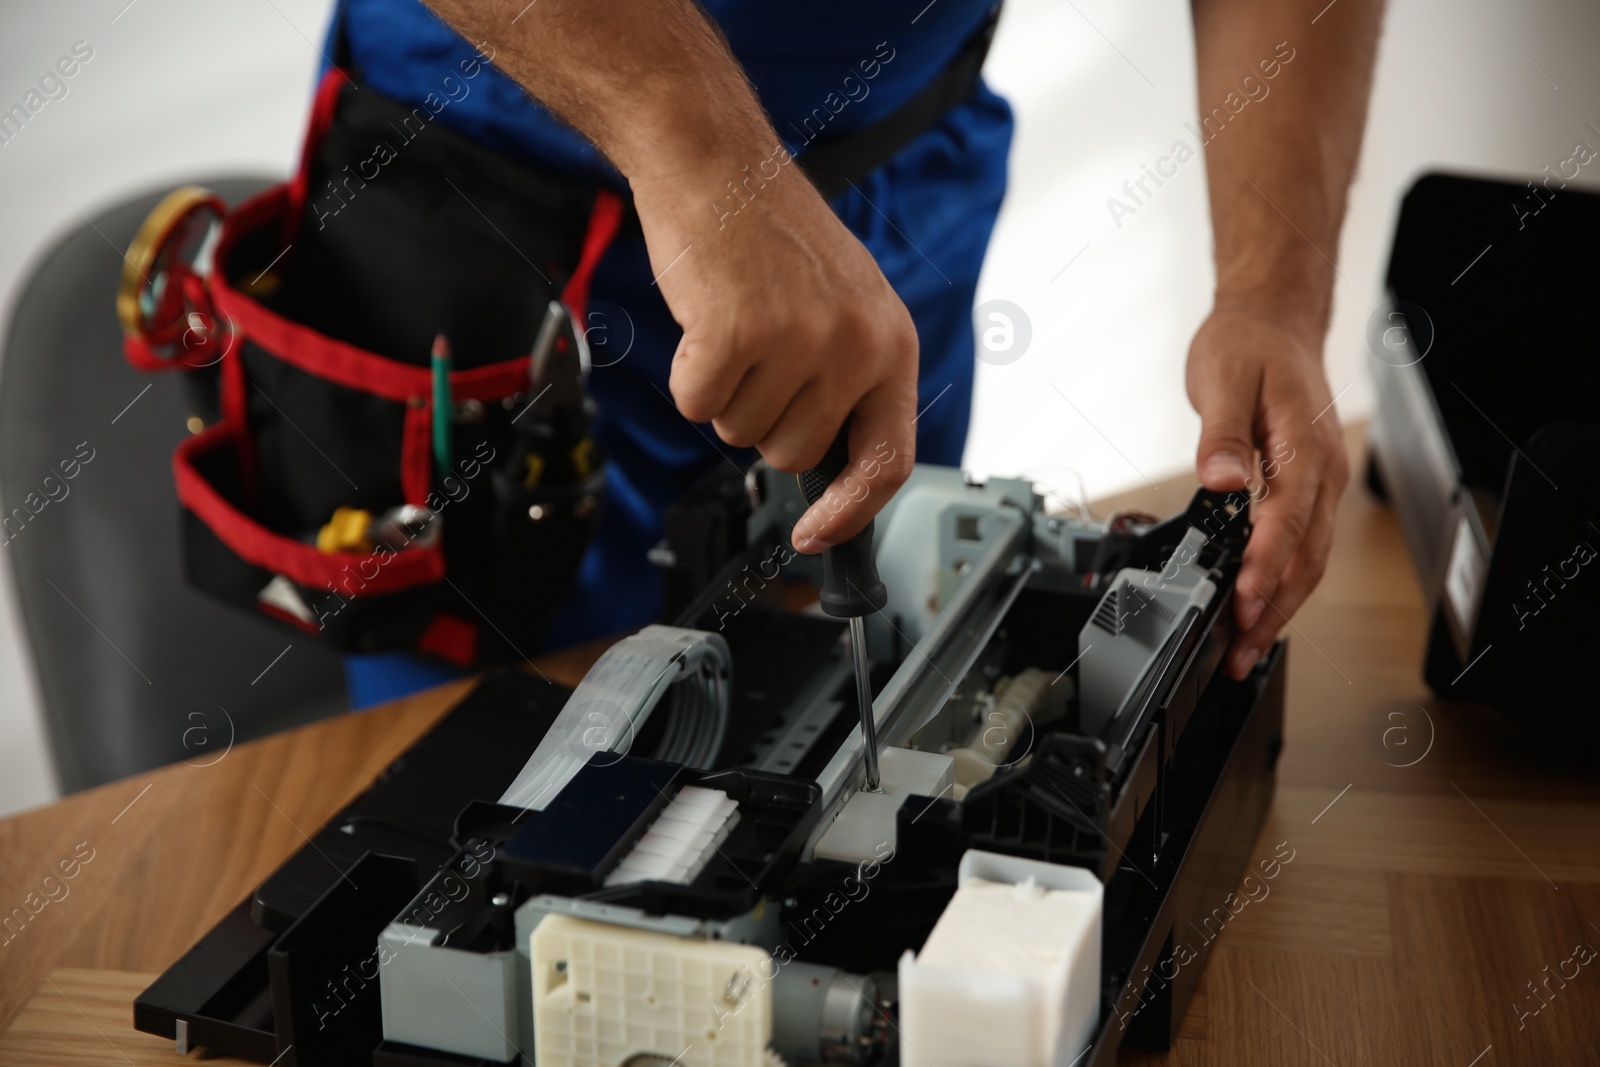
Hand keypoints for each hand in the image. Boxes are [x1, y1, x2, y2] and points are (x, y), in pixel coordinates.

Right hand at [632, 160, 917, 554]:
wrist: (715, 162)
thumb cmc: (771, 232)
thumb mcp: (844, 305)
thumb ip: (849, 380)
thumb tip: (834, 470)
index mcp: (892, 343)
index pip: (888, 459)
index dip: (850, 511)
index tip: (815, 534)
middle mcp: (855, 346)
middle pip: (793, 453)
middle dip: (762, 417)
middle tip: (756, 351)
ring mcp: (799, 341)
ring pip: (741, 434)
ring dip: (724, 391)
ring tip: (734, 323)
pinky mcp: (737, 334)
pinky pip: (696, 406)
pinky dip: (687, 374)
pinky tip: (702, 320)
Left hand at [1186, 306, 1348, 679]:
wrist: (1274, 324)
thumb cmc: (1250, 346)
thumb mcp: (1223, 378)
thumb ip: (1221, 433)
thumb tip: (1222, 478)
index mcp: (1303, 443)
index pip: (1289, 516)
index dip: (1266, 562)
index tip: (1243, 598)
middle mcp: (1321, 470)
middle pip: (1306, 554)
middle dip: (1274, 608)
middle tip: (1240, 650)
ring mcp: (1319, 483)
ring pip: (1308, 559)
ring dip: (1279, 606)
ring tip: (1246, 647)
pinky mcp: (1306, 490)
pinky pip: (1301, 546)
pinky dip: (1280, 583)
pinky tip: (1257, 609)